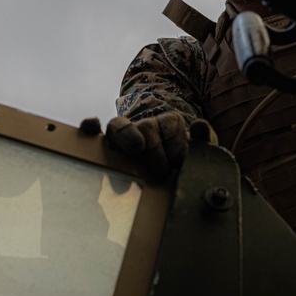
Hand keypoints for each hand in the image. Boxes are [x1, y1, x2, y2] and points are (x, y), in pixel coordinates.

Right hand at [80, 112, 215, 180]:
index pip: (171, 129)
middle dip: (155, 150)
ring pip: (118, 126)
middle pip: (146, 128)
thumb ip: (205, 139)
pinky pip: (93, 131)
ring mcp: (123, 135)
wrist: (165, 172)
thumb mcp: (199, 150)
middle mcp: (144, 126)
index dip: (176, 148)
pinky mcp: (106, 147)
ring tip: (137, 147)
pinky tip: (90, 127)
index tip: (180, 165)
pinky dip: (90, 126)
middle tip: (163, 172)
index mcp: (170, 123)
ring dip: (127, 135)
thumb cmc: (183, 159)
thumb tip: (200, 125)